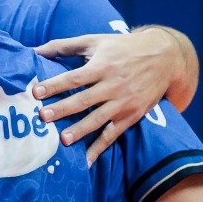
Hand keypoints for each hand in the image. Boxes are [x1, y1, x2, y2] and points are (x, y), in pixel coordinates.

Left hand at [32, 27, 182, 164]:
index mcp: (102, 66)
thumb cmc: (124, 47)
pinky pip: (113, 134)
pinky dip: (100, 148)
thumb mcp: (96, 41)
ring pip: (99, 119)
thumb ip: (65, 45)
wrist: (166, 58)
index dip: (55, 85)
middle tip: (43, 117)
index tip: (35, 92)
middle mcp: (113, 85)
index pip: (74, 77)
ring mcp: (124, 102)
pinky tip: (86, 160)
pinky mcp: (132, 115)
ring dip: (81, 130)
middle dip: (63, 109)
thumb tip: (35, 50)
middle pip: (84, 99)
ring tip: (63, 140)